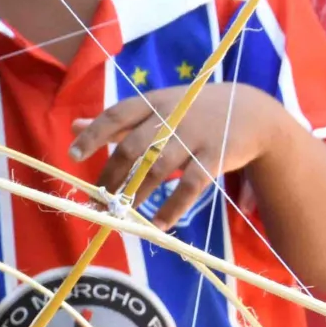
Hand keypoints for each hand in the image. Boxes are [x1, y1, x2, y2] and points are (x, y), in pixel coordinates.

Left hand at [68, 83, 283, 228]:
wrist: (253, 112)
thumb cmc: (193, 110)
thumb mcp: (157, 106)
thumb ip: (118, 120)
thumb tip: (74, 126)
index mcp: (153, 102)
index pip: (116, 115)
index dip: (93, 135)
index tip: (72, 155)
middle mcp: (172, 117)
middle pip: (133, 147)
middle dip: (111, 176)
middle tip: (96, 200)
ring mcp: (195, 137)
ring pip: (158, 169)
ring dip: (136, 196)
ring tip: (119, 216)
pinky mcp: (216, 157)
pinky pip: (190, 187)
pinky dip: (172, 207)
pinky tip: (157, 225)